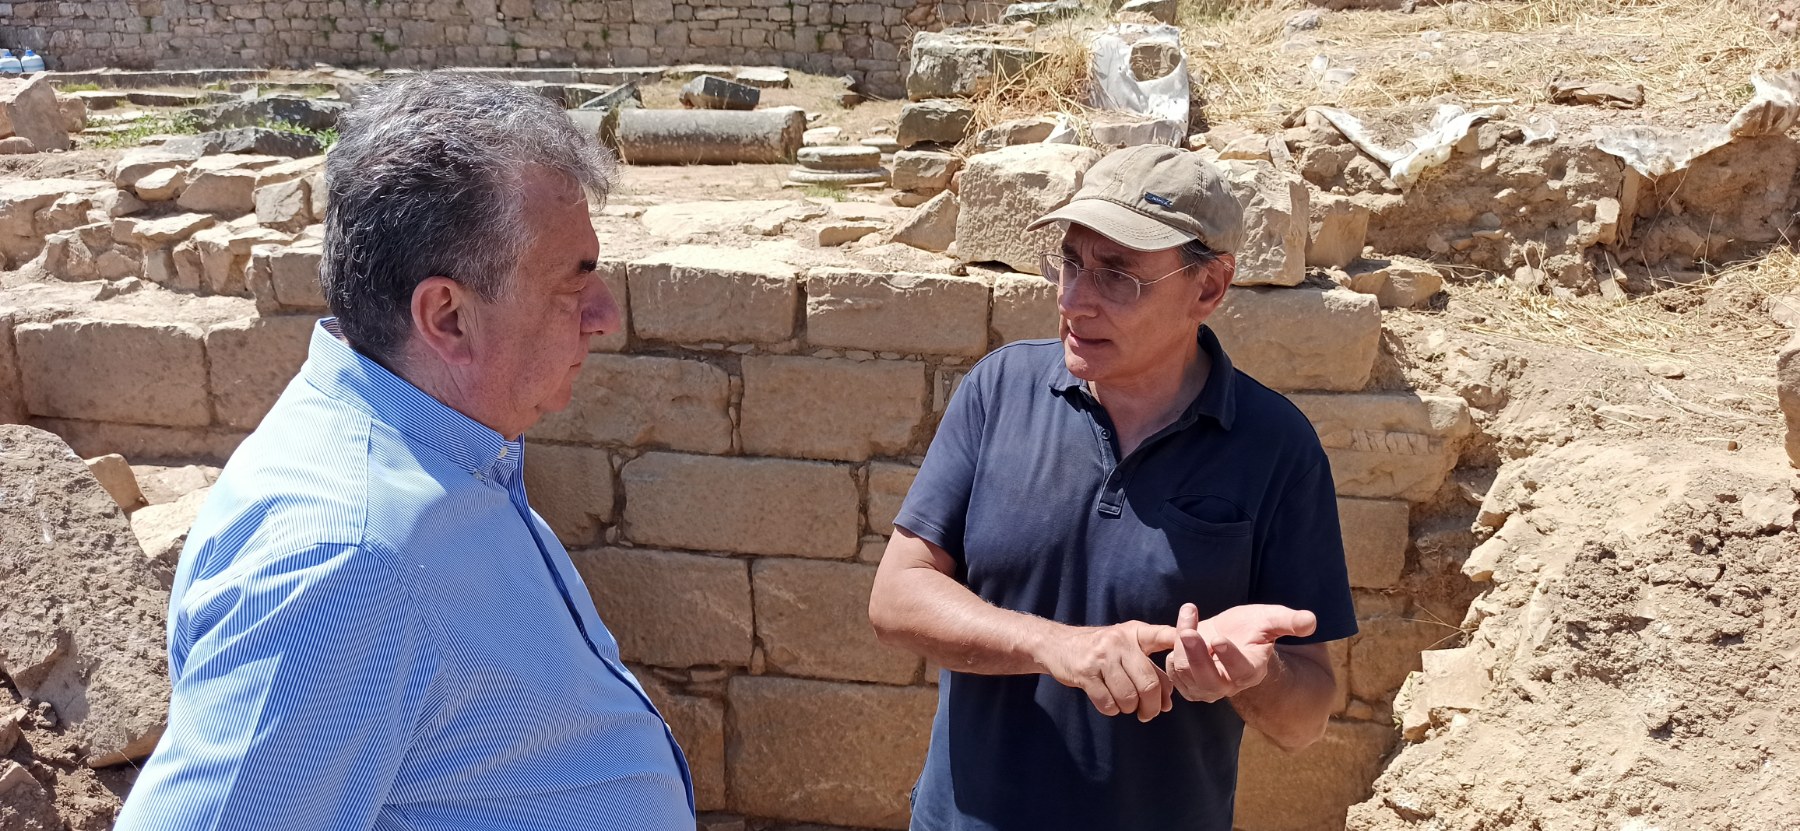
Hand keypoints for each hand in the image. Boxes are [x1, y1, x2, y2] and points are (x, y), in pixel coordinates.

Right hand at [1038, 621, 1178, 721]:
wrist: (1058, 645)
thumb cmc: (1102, 651)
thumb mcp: (1127, 649)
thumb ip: (1151, 670)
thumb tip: (1168, 704)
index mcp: (1135, 632)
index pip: (1165, 635)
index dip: (1183, 641)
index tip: (1198, 649)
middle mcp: (1120, 641)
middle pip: (1149, 682)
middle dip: (1152, 705)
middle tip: (1149, 714)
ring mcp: (1101, 656)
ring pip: (1129, 696)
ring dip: (1130, 708)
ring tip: (1126, 705)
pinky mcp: (1084, 672)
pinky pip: (1108, 703)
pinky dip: (1112, 710)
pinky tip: (1109, 703)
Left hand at [1166, 603, 1316, 702]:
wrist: (1231, 635)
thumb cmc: (1253, 627)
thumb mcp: (1272, 620)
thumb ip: (1290, 622)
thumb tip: (1312, 620)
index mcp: (1251, 671)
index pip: (1241, 671)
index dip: (1230, 658)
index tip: (1220, 639)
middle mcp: (1227, 684)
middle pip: (1208, 680)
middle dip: (1196, 656)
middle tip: (1190, 632)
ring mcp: (1204, 686)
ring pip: (1185, 672)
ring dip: (1181, 644)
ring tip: (1190, 615)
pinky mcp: (1185, 681)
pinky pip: (1171, 669)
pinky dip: (1171, 647)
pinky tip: (1183, 624)